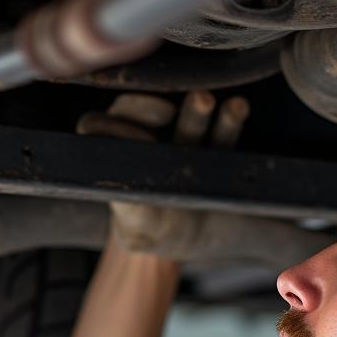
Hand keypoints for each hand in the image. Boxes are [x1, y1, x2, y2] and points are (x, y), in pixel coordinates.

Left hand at [76, 91, 249, 259]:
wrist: (183, 237)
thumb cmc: (148, 231)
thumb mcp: (135, 230)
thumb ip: (131, 211)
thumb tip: (135, 200)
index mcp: (112, 156)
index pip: (98, 127)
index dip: (109, 128)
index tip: (128, 141)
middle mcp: (145, 141)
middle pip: (141, 113)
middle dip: (151, 108)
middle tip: (165, 112)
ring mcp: (179, 143)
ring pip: (186, 121)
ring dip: (196, 110)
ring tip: (205, 99)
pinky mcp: (212, 152)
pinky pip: (221, 134)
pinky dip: (229, 120)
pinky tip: (238, 106)